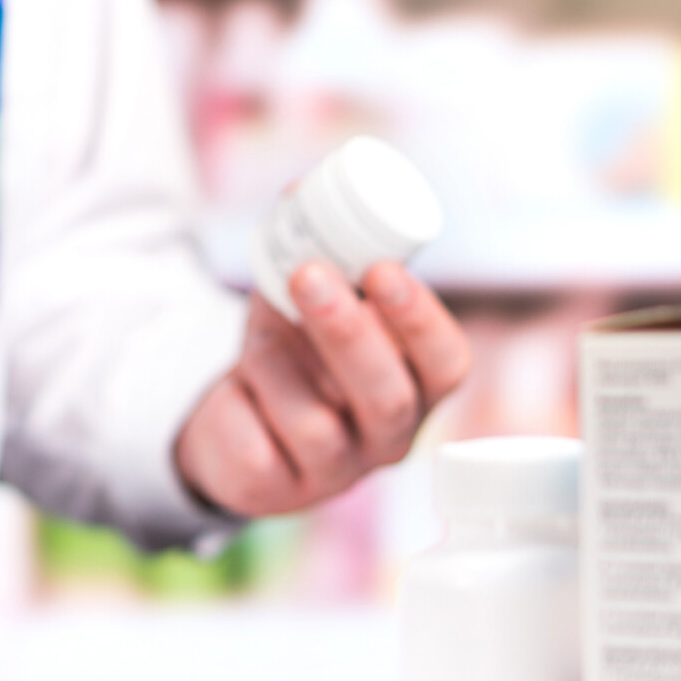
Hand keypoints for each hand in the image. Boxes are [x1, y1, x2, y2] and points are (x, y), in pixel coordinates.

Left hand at [174, 260, 469, 517]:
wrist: (234, 420)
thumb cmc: (291, 352)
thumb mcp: (305, 300)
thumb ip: (316, 249)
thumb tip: (300, 188)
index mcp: (416, 387)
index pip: (446, 364)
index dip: (421, 319)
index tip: (383, 270)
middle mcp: (386, 438)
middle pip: (388, 399)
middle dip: (348, 333)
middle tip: (309, 274)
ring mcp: (334, 474)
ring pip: (316, 426)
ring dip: (278, 364)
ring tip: (256, 338)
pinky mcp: (275, 492)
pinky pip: (258, 447)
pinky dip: (239, 401)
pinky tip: (236, 389)